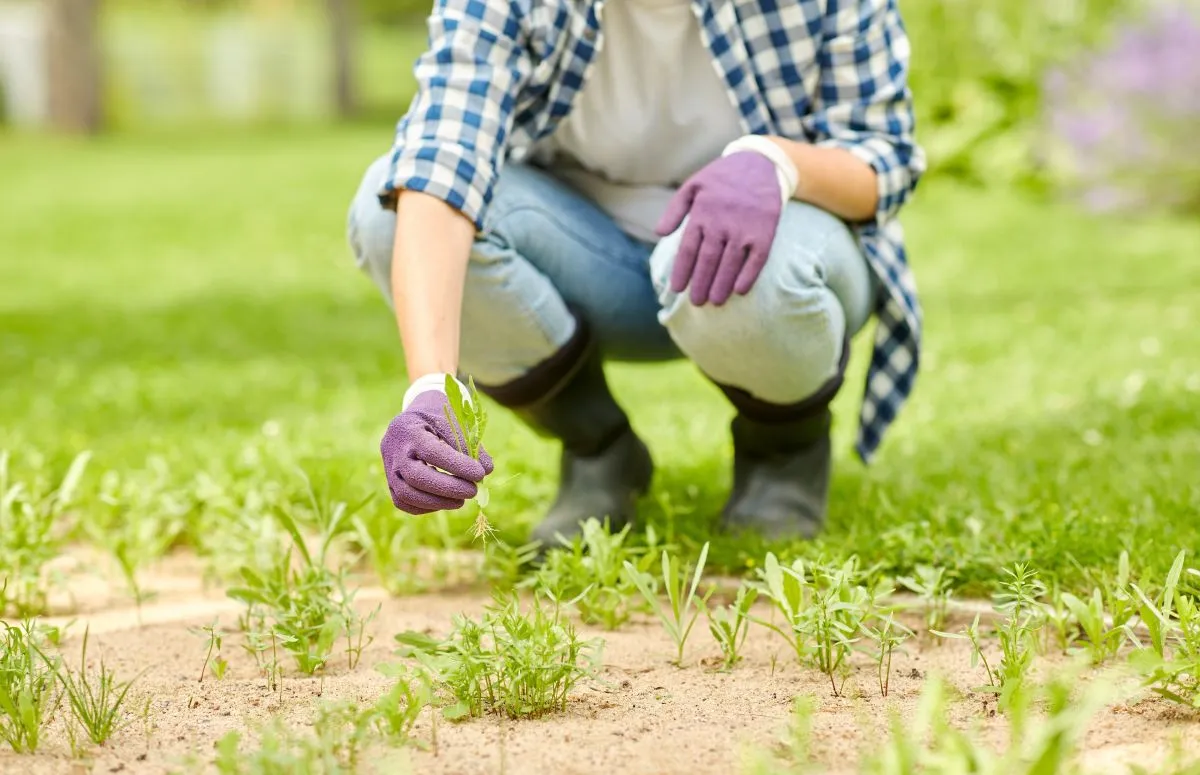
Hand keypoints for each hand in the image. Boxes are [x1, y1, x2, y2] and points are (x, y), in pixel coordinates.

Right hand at [380, 390, 493, 514]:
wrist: (414, 419)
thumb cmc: (438, 419)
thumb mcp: (454, 422)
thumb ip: (470, 445)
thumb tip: (487, 470)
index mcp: (409, 429)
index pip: (432, 452)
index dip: (457, 466)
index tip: (480, 474)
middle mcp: (393, 450)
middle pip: (416, 477)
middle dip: (447, 488)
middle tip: (473, 491)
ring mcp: (388, 468)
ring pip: (407, 494)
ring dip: (438, 502)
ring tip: (461, 500)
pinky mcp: (389, 482)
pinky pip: (403, 502)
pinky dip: (425, 507)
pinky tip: (445, 502)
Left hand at [655, 151, 784, 305]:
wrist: (760, 164)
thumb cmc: (721, 178)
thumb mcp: (693, 186)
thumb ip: (675, 209)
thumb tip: (659, 233)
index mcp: (702, 214)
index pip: (688, 249)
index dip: (682, 271)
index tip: (677, 289)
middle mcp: (722, 223)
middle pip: (708, 260)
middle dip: (700, 284)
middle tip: (696, 302)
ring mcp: (744, 229)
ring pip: (730, 263)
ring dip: (722, 285)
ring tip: (715, 302)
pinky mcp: (765, 232)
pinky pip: (757, 259)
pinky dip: (749, 276)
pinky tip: (740, 290)